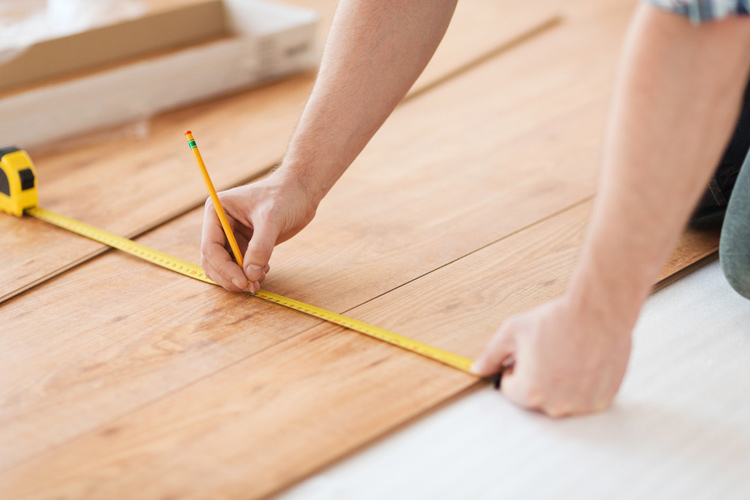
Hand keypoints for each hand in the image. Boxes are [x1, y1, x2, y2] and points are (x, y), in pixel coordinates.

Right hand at [201, 169, 316, 292]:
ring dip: (239, 278)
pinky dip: (248, 274)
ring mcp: (231, 235)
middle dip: (229, 276)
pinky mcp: (245, 244)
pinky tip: (264, 271)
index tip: (242, 281)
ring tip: (259, 279)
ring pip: (224, 267)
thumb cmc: (285, 196)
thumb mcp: (272, 220)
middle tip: (250, 286)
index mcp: (217, 211)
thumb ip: (260, 248)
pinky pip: (239, 266)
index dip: (223, 268)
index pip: (210, 247)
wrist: (301, 192)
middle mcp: (220, 224)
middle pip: (213, 261)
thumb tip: (250, 275)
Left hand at [471, 294, 632, 417]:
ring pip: (560, 399)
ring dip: (560, 383)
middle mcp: (556, 406)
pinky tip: (584, 361)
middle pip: (535, 397)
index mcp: (530, 392)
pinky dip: (582, 384)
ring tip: (568, 355)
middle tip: (550, 352)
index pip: (510, 390)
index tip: (529, 354)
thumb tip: (476, 369)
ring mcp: (582, 406)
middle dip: (537, 378)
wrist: (599, 312)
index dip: (515, 368)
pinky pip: (583, 398)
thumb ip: (491, 355)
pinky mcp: (602, 400)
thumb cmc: (556, 320)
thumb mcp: (513, 332)